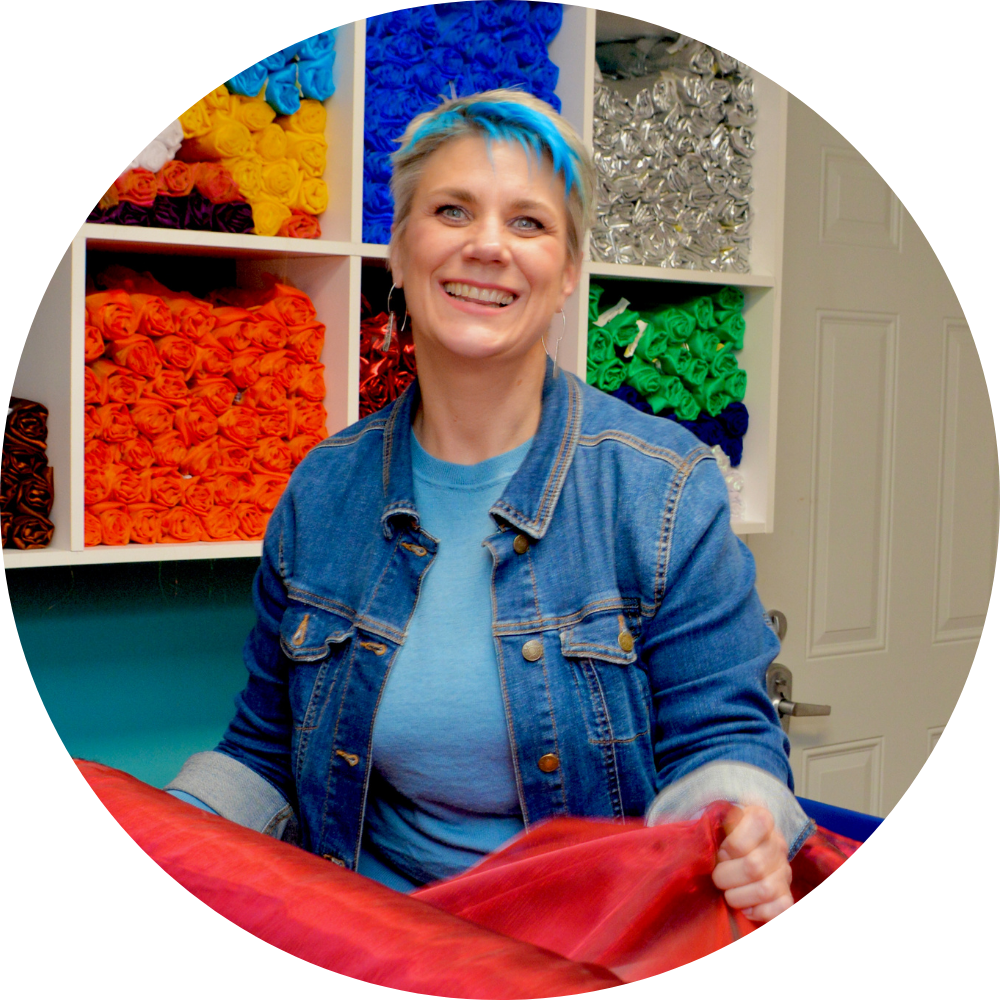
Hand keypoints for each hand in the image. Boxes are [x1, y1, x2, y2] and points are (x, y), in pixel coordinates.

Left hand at [712, 804, 792, 922]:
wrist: (739, 851)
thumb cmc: (720, 837)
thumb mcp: (715, 823)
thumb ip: (710, 826)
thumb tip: (698, 842)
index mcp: (760, 818)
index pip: (757, 824)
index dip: (733, 844)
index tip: (721, 851)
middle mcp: (777, 844)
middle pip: (754, 866)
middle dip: (725, 876)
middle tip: (717, 876)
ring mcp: (785, 871)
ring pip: (764, 890)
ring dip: (736, 896)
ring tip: (728, 891)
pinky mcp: (786, 896)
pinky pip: (780, 910)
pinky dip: (758, 913)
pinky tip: (745, 907)